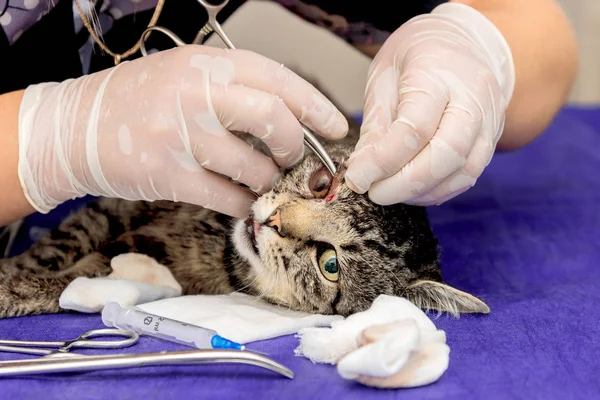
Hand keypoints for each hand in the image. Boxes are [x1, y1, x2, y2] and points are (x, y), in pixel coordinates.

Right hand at [17, 46, 347, 217]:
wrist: (77, 126)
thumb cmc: (140, 100)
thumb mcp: (187, 75)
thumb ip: (235, 89)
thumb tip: (291, 119)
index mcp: (207, 64)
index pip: (280, 80)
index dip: (316, 107)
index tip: (337, 127)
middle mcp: (197, 94)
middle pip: (276, 119)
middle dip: (296, 147)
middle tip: (294, 159)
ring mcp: (182, 135)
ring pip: (255, 166)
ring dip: (268, 181)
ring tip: (259, 180)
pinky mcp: (168, 174)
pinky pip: (227, 197)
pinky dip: (243, 203)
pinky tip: (241, 200)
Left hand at [345, 3, 514, 205]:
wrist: (464, 41)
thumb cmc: (417, 56)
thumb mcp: (384, 77)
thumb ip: (376, 125)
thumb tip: (363, 170)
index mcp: (438, 71)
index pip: (415, 127)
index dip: (383, 160)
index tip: (357, 178)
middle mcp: (473, 97)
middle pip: (447, 153)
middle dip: (405, 183)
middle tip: (374, 193)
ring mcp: (489, 120)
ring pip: (463, 170)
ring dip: (422, 192)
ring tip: (388, 193)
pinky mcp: (492, 139)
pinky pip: (469, 175)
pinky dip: (438, 190)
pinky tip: (411, 191)